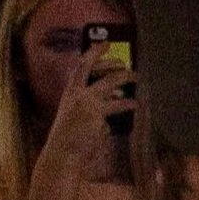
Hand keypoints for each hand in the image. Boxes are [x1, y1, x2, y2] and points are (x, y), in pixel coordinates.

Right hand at [40, 46, 139, 173]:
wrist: (61, 155)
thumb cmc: (70, 138)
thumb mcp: (77, 116)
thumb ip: (94, 103)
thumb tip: (117, 95)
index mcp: (70, 93)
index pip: (82, 66)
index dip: (94, 52)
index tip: (105, 44)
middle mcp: (76, 94)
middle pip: (98, 69)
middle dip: (113, 63)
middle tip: (128, 65)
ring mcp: (87, 103)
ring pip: (111, 82)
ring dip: (126, 77)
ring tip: (137, 78)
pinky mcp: (97, 115)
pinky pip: (117, 105)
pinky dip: (127, 104)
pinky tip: (134, 105)